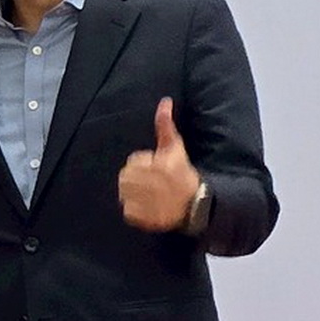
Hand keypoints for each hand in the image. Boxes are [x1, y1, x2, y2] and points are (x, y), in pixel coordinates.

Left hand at [117, 97, 200, 231]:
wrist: (195, 204)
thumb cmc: (183, 173)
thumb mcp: (175, 146)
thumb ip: (165, 124)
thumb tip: (164, 101)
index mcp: (157, 166)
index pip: (133, 161)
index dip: (145, 165)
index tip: (158, 170)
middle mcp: (150, 185)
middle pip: (125, 177)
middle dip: (138, 179)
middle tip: (154, 184)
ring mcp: (145, 203)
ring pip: (124, 193)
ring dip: (134, 193)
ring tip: (150, 195)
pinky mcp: (142, 219)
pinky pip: (127, 211)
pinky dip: (135, 210)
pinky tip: (149, 207)